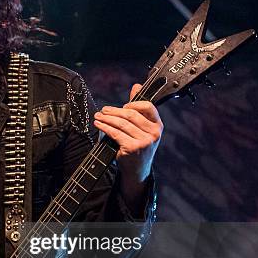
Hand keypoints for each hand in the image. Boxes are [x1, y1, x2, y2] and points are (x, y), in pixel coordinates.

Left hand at [94, 84, 162, 206]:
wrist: (137, 170)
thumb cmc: (139, 147)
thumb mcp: (142, 128)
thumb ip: (139, 108)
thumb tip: (136, 86)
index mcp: (158, 125)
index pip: (148, 107)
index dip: (133, 103)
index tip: (122, 106)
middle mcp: (154, 133)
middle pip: (130, 114)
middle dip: (114, 110)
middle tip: (103, 110)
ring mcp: (144, 141)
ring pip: (121, 123)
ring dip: (107, 118)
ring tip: (98, 116)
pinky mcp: (133, 148)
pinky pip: (115, 133)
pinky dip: (104, 127)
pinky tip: (99, 125)